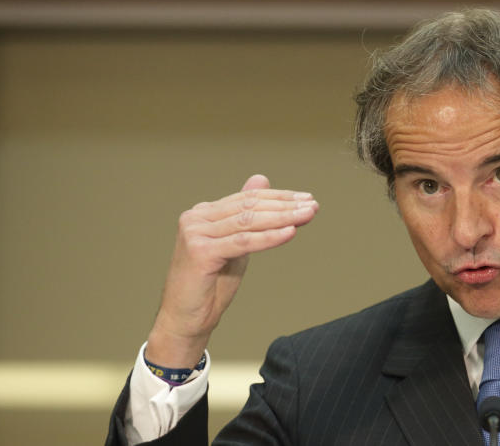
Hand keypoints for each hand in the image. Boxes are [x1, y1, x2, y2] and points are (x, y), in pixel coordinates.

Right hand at [145, 174, 316, 367]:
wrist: (187, 319)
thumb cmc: (212, 284)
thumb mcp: (236, 243)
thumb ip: (247, 214)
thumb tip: (261, 178)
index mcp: (203, 213)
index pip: (247, 198)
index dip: (279, 197)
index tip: (306, 198)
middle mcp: (195, 218)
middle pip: (249, 207)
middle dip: (285, 205)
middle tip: (312, 205)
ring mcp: (195, 233)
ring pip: (248, 221)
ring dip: (283, 217)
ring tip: (307, 214)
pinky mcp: (200, 252)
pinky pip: (243, 242)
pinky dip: (269, 236)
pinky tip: (290, 232)